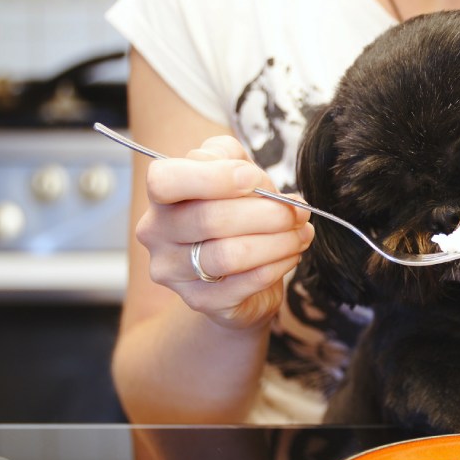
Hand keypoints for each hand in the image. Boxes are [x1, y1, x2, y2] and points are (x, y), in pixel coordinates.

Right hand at [136, 136, 314, 329]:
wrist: (236, 275)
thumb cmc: (235, 215)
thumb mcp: (232, 172)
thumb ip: (230, 158)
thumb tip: (247, 174)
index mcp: (161, 196)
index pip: (165, 180)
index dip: (214, 177)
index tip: (254, 178)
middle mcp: (157, 234)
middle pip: (210, 219)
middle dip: (267, 213)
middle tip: (299, 211)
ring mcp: (174, 272)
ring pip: (230, 255)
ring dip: (279, 241)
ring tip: (302, 233)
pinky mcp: (201, 301)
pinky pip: (247, 281)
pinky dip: (279, 264)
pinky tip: (293, 254)